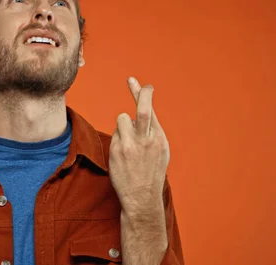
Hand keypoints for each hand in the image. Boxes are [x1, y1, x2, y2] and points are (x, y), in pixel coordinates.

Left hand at [109, 77, 169, 216]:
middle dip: (139, 93)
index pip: (151, 111)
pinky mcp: (116, 151)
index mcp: (159, 138)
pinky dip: (119, 138)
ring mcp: (130, 146)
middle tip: (131, 79)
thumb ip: (152, 131)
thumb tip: (140, 112)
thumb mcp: (160, 151)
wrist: (141, 197)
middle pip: (141, 110)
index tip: (142, 84)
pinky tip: (123, 154)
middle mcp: (146, 140)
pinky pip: (115, 134)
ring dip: (123, 125)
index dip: (145, 94)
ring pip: (122, 119)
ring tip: (129, 141)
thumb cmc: (151, 171)